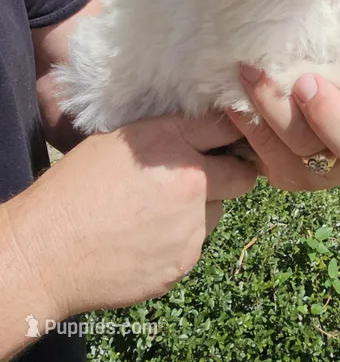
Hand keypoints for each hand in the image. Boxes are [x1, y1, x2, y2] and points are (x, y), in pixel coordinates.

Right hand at [0, 114, 255, 353]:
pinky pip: (196, 243)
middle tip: (208, 175)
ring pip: (218, 211)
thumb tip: (196, 132)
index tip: (230, 137)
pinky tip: (147, 237)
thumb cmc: (73, 189)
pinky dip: (180, 239)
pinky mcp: (185, 260)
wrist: (48, 251)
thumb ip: (165, 135)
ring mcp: (192, 226)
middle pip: (242, 174)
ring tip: (160, 211)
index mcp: (173, 143)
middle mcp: (193, 182)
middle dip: (233, 172)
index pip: (225, 127)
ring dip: (203, 208)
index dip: (229, 132)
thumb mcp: (118, 141)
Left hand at [228, 45, 339, 190]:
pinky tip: (235, 100)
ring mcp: (334, 162)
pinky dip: (253, 128)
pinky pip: (274, 160)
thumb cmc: (324, 36)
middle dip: (333, 118)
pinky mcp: (296, 173)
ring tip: (253, 74)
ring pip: (309, 153)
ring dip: (279, 113)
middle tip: (305, 83)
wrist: (282, 60)